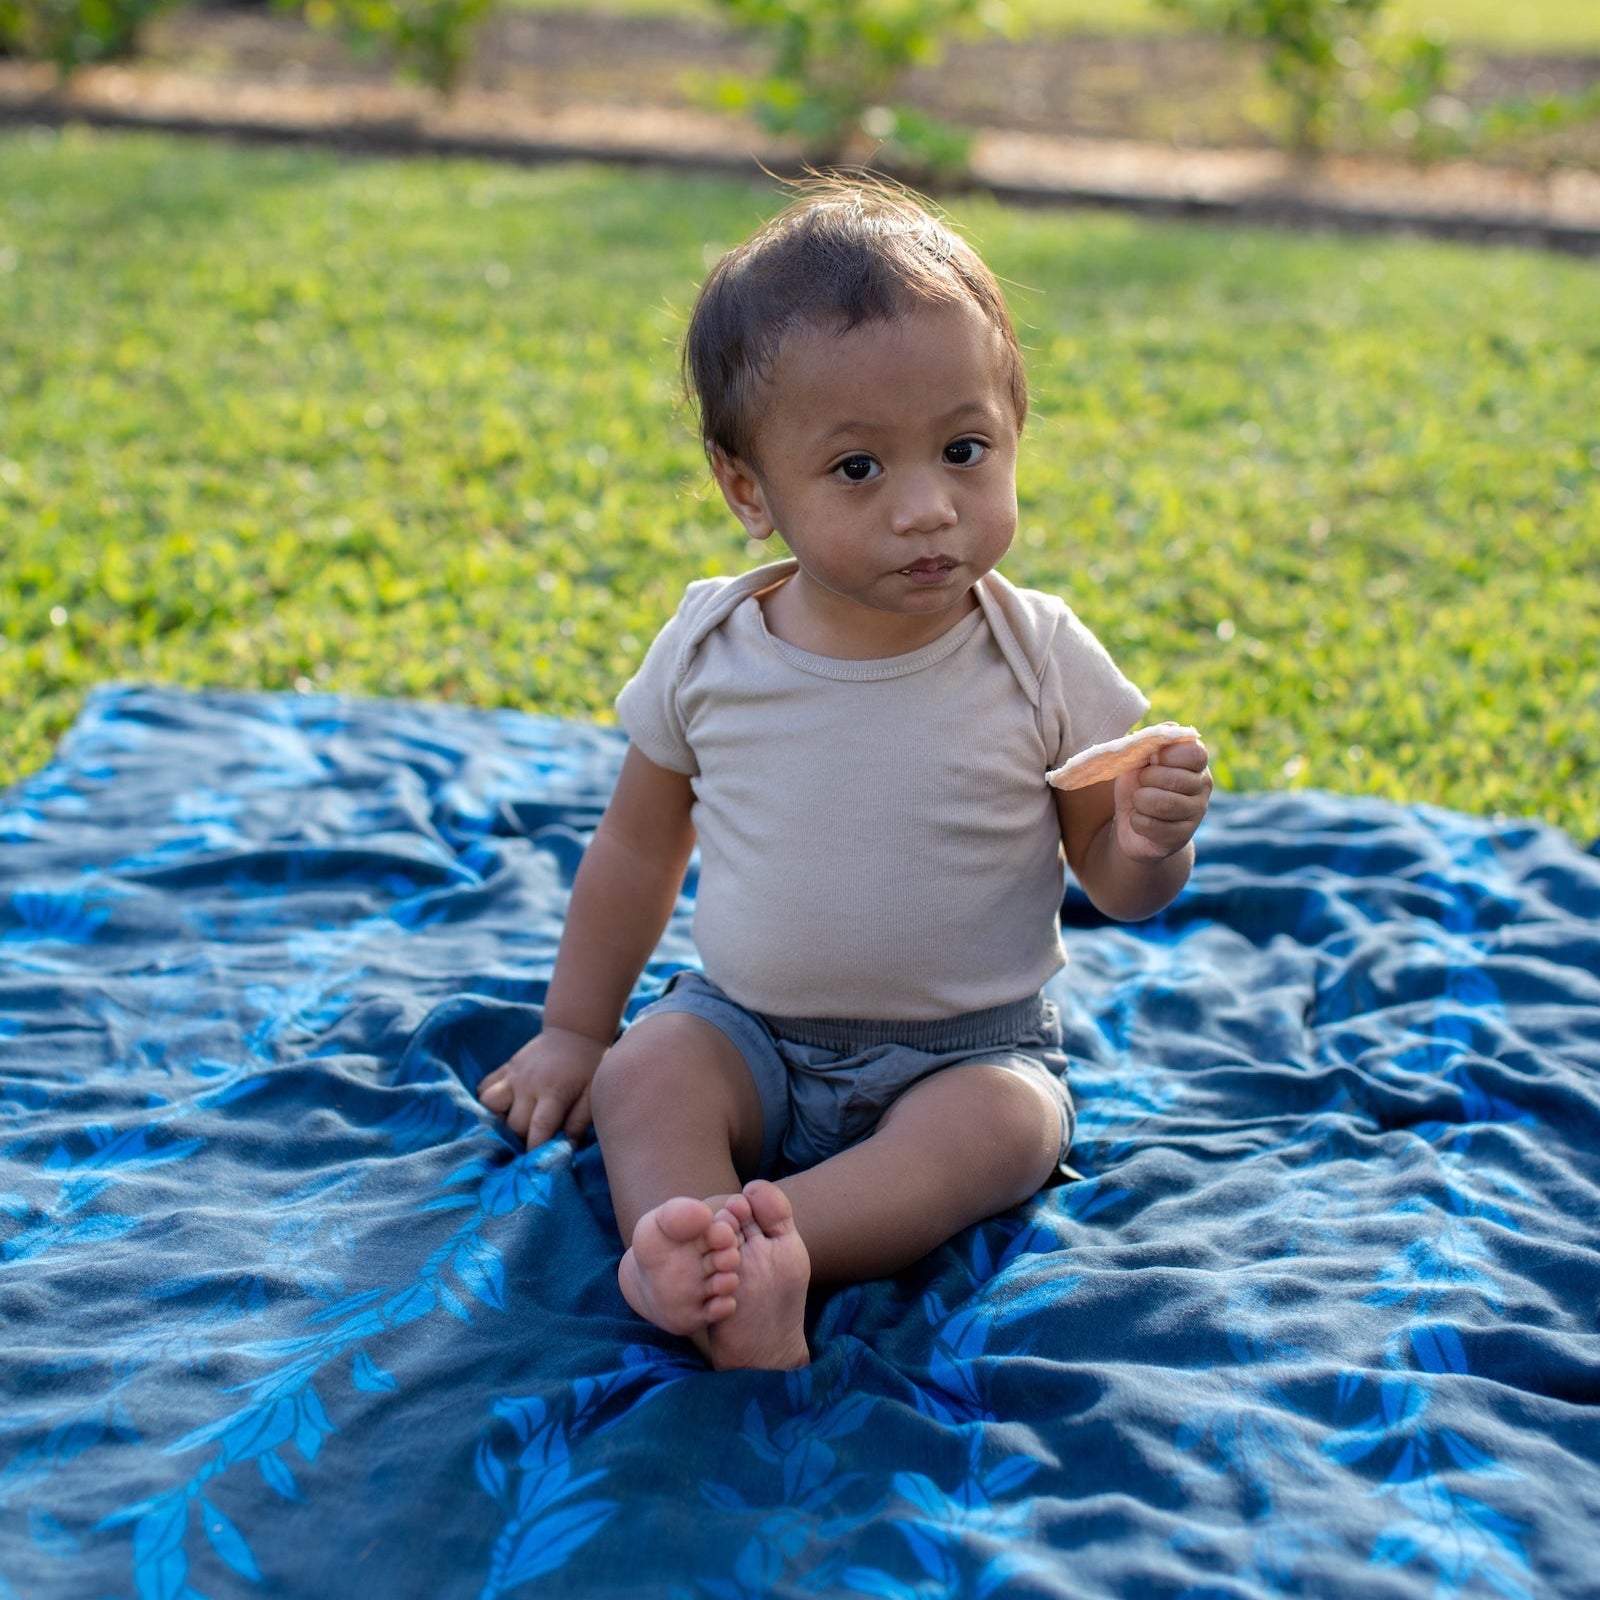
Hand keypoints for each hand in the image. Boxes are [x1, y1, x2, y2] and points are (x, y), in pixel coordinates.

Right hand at [477, 1026, 607, 1149]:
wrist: (576, 1030)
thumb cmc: (589, 1066)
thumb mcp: (593, 1093)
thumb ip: (580, 1121)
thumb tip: (566, 1147)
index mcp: (553, 1092)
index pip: (538, 1128)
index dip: (535, 1149)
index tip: (534, 1166)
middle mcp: (528, 1084)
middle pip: (513, 1123)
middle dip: (519, 1139)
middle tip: (527, 1147)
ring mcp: (514, 1074)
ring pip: (490, 1104)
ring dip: (497, 1119)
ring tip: (509, 1127)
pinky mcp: (506, 1067)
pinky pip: (484, 1087)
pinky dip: (488, 1100)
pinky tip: (501, 1108)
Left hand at [1112, 740, 1211, 862]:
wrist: (1134, 825)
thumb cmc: (1139, 785)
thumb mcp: (1140, 759)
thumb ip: (1153, 741)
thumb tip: (1170, 728)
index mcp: (1196, 761)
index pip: (1194, 753)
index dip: (1168, 755)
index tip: (1151, 760)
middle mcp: (1203, 786)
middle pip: (1175, 779)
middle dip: (1146, 780)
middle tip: (1141, 784)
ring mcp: (1196, 813)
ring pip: (1165, 804)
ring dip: (1140, 801)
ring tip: (1138, 801)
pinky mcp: (1182, 837)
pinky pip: (1154, 827)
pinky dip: (1137, 821)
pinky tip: (1139, 819)